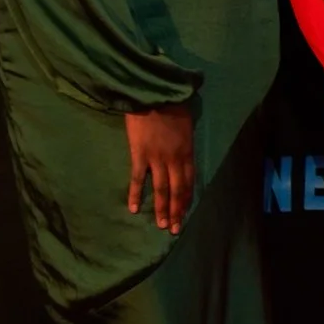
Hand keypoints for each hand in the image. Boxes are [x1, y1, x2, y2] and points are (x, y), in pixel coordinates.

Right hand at [124, 106, 195, 233]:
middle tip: (175, 229)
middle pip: (177, 190)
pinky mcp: (139, 155)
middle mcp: (175, 160)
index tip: (185, 214)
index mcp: (188, 153)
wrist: (153, 94)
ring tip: (162, 225)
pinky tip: (133, 209)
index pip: (189, 182)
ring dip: (161, 209)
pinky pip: (137, 179)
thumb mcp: (187, 127)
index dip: (186, 200)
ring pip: (161, 189)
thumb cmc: (172, 106)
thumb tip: (184, 158)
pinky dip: (135, 195)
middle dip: (177, 211)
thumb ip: (185, 144)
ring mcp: (157, 159)